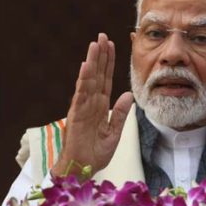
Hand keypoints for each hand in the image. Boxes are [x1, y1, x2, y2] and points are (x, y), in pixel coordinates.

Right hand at [51, 33, 133, 179]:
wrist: (83, 169)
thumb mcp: (115, 133)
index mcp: (100, 106)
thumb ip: (120, 113)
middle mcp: (91, 102)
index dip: (109, 62)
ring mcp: (83, 107)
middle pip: (97, 74)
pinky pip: (81, 94)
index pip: (106, 79)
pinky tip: (86, 66)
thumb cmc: (95, 153)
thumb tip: (128, 95)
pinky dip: (83, 80)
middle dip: (100, 55)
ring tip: (94, 44)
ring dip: (92, 61)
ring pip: (89, 79)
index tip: (112, 45)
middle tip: (102, 36)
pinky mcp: (77, 114)